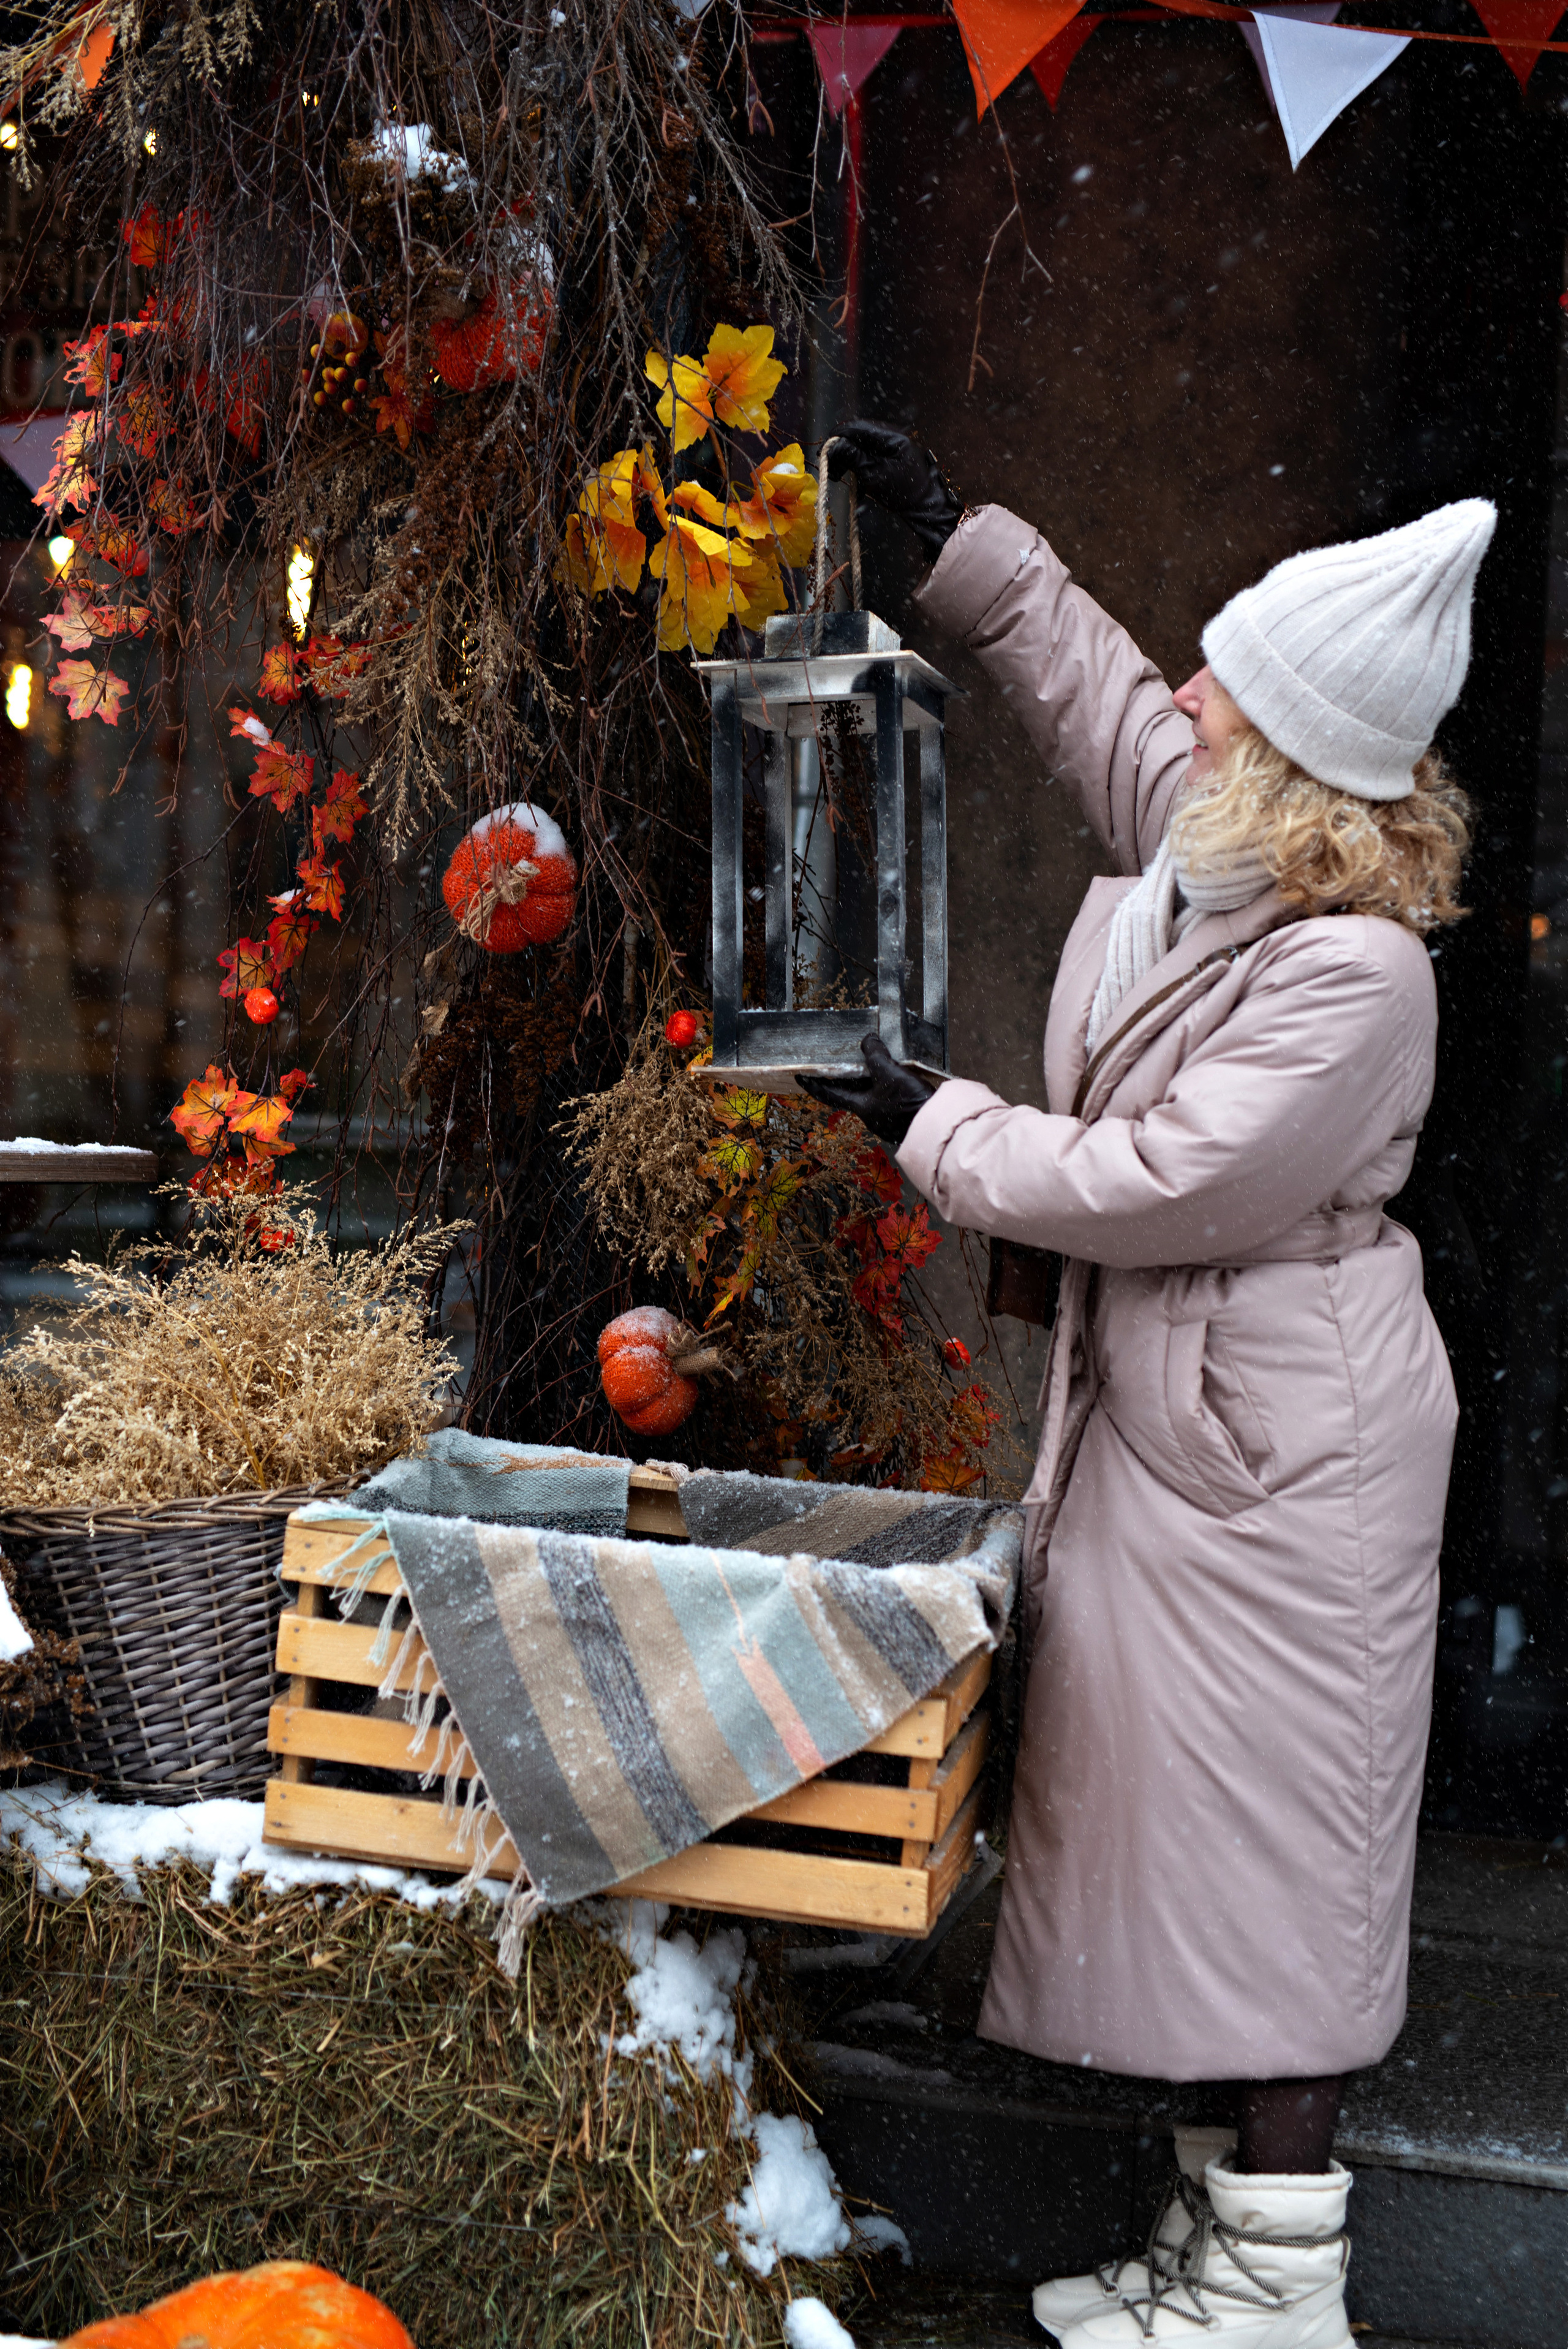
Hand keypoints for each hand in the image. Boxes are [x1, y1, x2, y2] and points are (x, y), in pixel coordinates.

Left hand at [796, 1033, 935, 1149]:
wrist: (938, 1124)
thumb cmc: (910, 1105)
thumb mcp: (889, 1073)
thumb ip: (876, 1055)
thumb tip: (868, 1040)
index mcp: (861, 1107)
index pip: (829, 1094)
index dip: (813, 1084)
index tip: (800, 1076)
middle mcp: (871, 1114)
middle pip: (851, 1092)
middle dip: (845, 1076)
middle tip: (837, 1060)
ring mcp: (886, 1117)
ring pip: (871, 1093)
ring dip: (868, 1078)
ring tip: (867, 1059)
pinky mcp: (902, 1115)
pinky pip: (887, 1096)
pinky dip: (885, 1083)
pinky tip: (893, 1072)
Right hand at [825, 421, 964, 560]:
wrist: (923, 505)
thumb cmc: (903, 493)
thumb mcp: (874, 475)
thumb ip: (853, 457)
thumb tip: (833, 445)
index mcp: (892, 436)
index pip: (859, 427)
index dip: (839, 435)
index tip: (825, 449)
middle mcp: (892, 434)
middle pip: (858, 433)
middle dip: (841, 447)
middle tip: (829, 464)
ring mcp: (891, 442)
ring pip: (861, 442)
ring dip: (847, 455)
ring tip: (836, 472)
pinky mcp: (889, 452)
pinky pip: (868, 450)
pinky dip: (856, 459)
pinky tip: (847, 471)